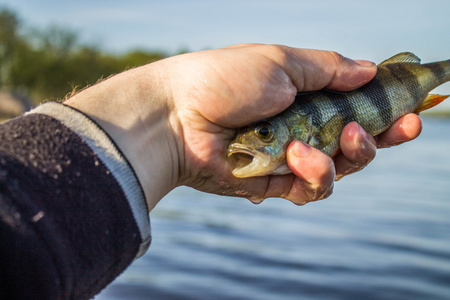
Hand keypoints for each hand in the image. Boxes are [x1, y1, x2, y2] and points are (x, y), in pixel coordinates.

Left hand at [165, 44, 420, 204]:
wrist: (176, 115)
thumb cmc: (223, 79)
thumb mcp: (281, 62)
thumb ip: (328, 69)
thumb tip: (369, 69)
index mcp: (304, 96)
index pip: (354, 107)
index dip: (386, 110)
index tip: (414, 110)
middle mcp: (300, 128)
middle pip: (354, 144)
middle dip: (379, 138)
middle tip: (400, 127)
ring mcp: (287, 158)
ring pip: (339, 170)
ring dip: (347, 158)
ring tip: (328, 144)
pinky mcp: (273, 184)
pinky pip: (311, 189)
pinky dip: (314, 176)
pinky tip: (299, 158)